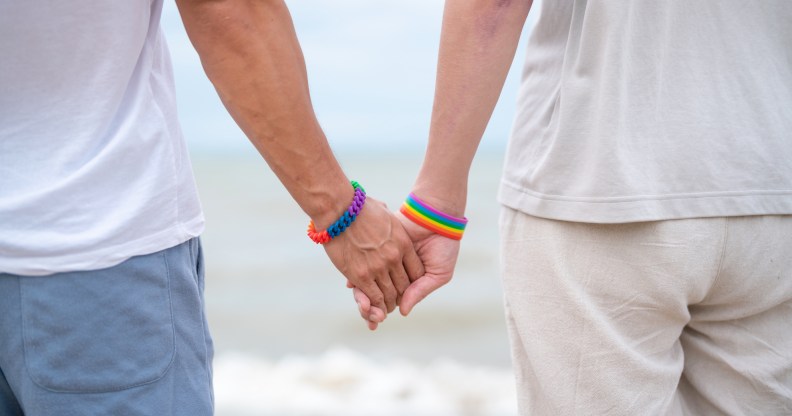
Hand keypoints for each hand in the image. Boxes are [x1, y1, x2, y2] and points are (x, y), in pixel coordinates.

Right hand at [324, 197, 423, 315]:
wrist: (338, 208)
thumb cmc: (357, 206)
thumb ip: (390, 219)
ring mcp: (378, 267)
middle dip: (402, 297)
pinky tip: (375, 308)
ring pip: (390, 294)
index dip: (413, 281)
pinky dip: (376, 305)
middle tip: (397, 302)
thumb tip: (387, 213)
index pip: (416, 270)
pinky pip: (374, 296)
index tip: (408, 285)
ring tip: (386, 309)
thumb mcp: (383, 212)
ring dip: (389, 304)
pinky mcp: (360, 274)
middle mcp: (394, 257)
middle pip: (405, 285)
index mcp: (403, 242)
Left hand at [351, 209, 460, 328]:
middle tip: (364, 316)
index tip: (375, 321)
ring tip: (359, 305)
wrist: (438, 217)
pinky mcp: (377, 247)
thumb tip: (402, 311)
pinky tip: (352, 285)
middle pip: (375, 294)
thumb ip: (420, 291)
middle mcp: (393, 272)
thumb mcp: (438, 274)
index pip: (391, 301)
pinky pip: (362, 262)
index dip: (381, 311)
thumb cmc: (444, 246)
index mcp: (408, 281)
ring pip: (367, 281)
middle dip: (368, 307)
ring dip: (361, 295)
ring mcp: (383, 259)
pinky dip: (355, 274)